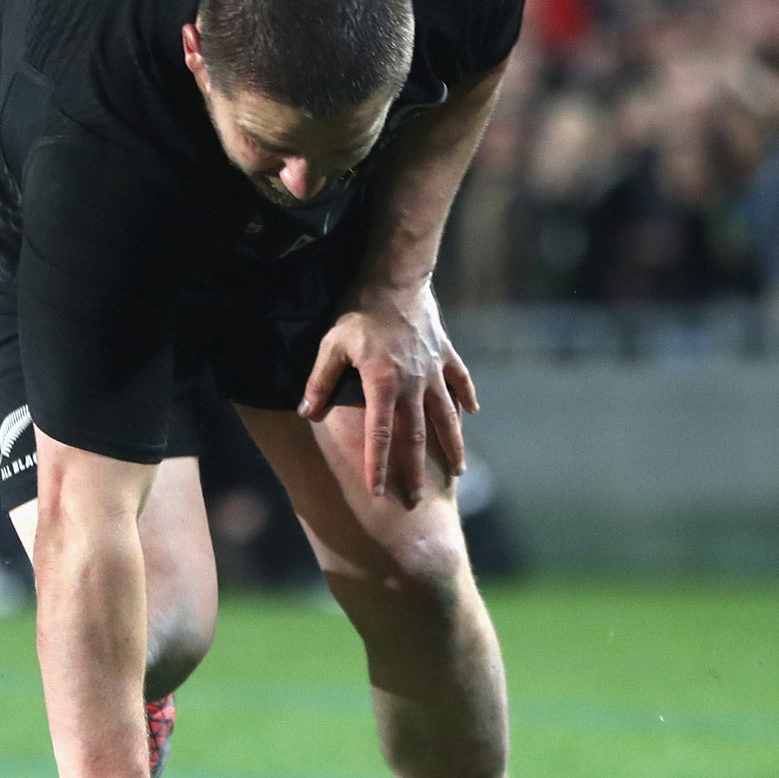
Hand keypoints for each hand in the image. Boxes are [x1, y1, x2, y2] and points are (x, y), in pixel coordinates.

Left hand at [298, 283, 476, 506]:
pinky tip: (472, 413)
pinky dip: (466, 397)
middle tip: (417, 500)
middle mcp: (414, 385)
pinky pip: (460, 380)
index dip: (377, 465)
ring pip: (446, 416)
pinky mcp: (446, 353)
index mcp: (383, 385)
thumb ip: (319, 382)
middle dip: (415, 470)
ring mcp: (434, 370)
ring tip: (458, 471)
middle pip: (416, 436)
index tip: (377, 492)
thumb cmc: (358, 312)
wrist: (395, 278)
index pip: (379, 435)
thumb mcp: (331, 346)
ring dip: (452, 445)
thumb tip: (306, 413)